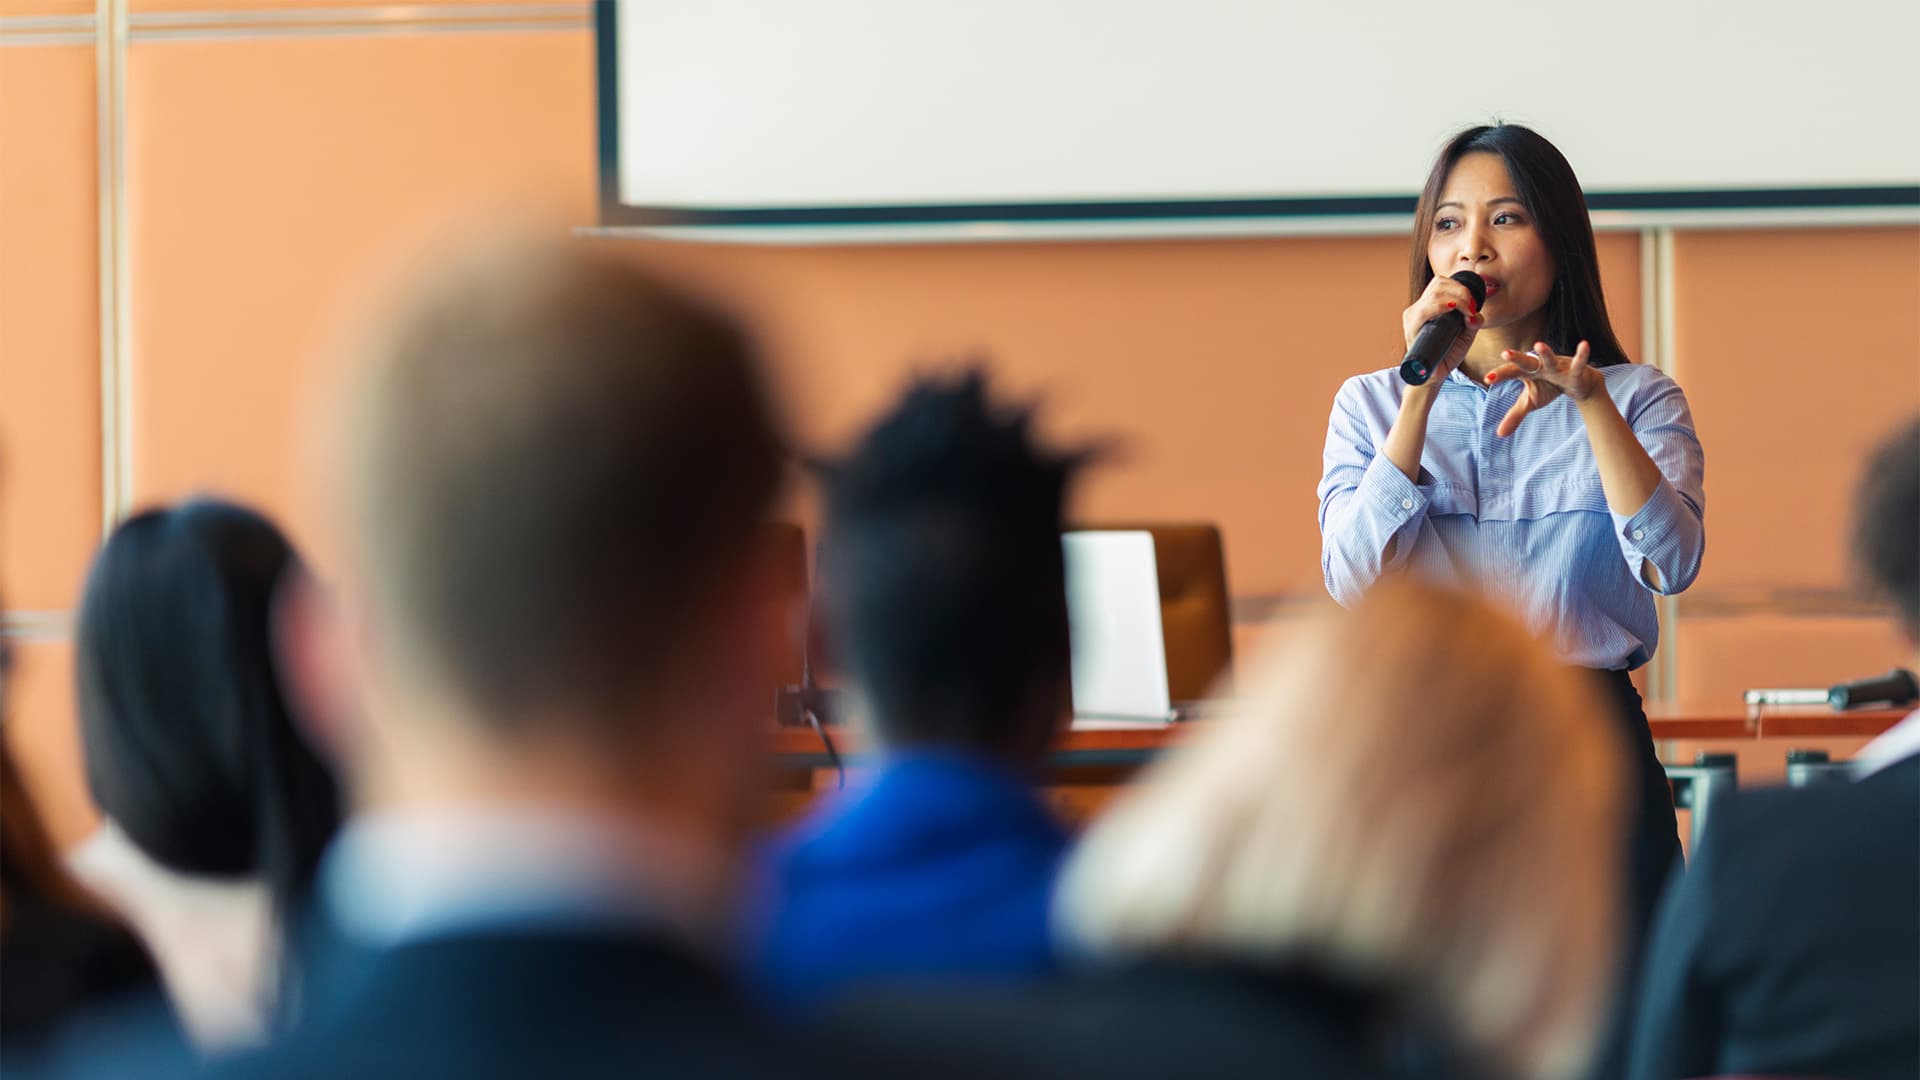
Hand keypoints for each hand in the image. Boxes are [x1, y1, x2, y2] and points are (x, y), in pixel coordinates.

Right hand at [1400, 274, 1483, 383]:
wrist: (1435, 376)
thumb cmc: (1448, 354)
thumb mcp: (1466, 334)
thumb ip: (1473, 321)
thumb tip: (1475, 314)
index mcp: (1428, 306)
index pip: (1441, 283)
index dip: (1460, 286)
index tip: (1473, 303)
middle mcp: (1418, 309)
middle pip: (1438, 284)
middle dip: (1461, 291)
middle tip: (1472, 307)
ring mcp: (1412, 318)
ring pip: (1433, 294)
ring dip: (1455, 298)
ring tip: (1467, 311)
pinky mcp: (1411, 329)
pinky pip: (1424, 310)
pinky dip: (1440, 307)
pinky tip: (1452, 309)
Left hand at [1483, 340, 1603, 436]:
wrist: (1577, 382)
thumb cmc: (1548, 388)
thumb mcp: (1531, 402)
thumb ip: (1515, 415)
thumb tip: (1499, 434)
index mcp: (1527, 373)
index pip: (1511, 372)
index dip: (1500, 375)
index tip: (1487, 378)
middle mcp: (1540, 366)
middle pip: (1526, 362)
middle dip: (1516, 358)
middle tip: (1505, 353)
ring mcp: (1557, 366)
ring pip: (1550, 359)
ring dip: (1545, 353)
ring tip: (1538, 345)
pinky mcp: (1574, 370)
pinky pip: (1578, 363)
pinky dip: (1581, 356)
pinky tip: (1584, 344)